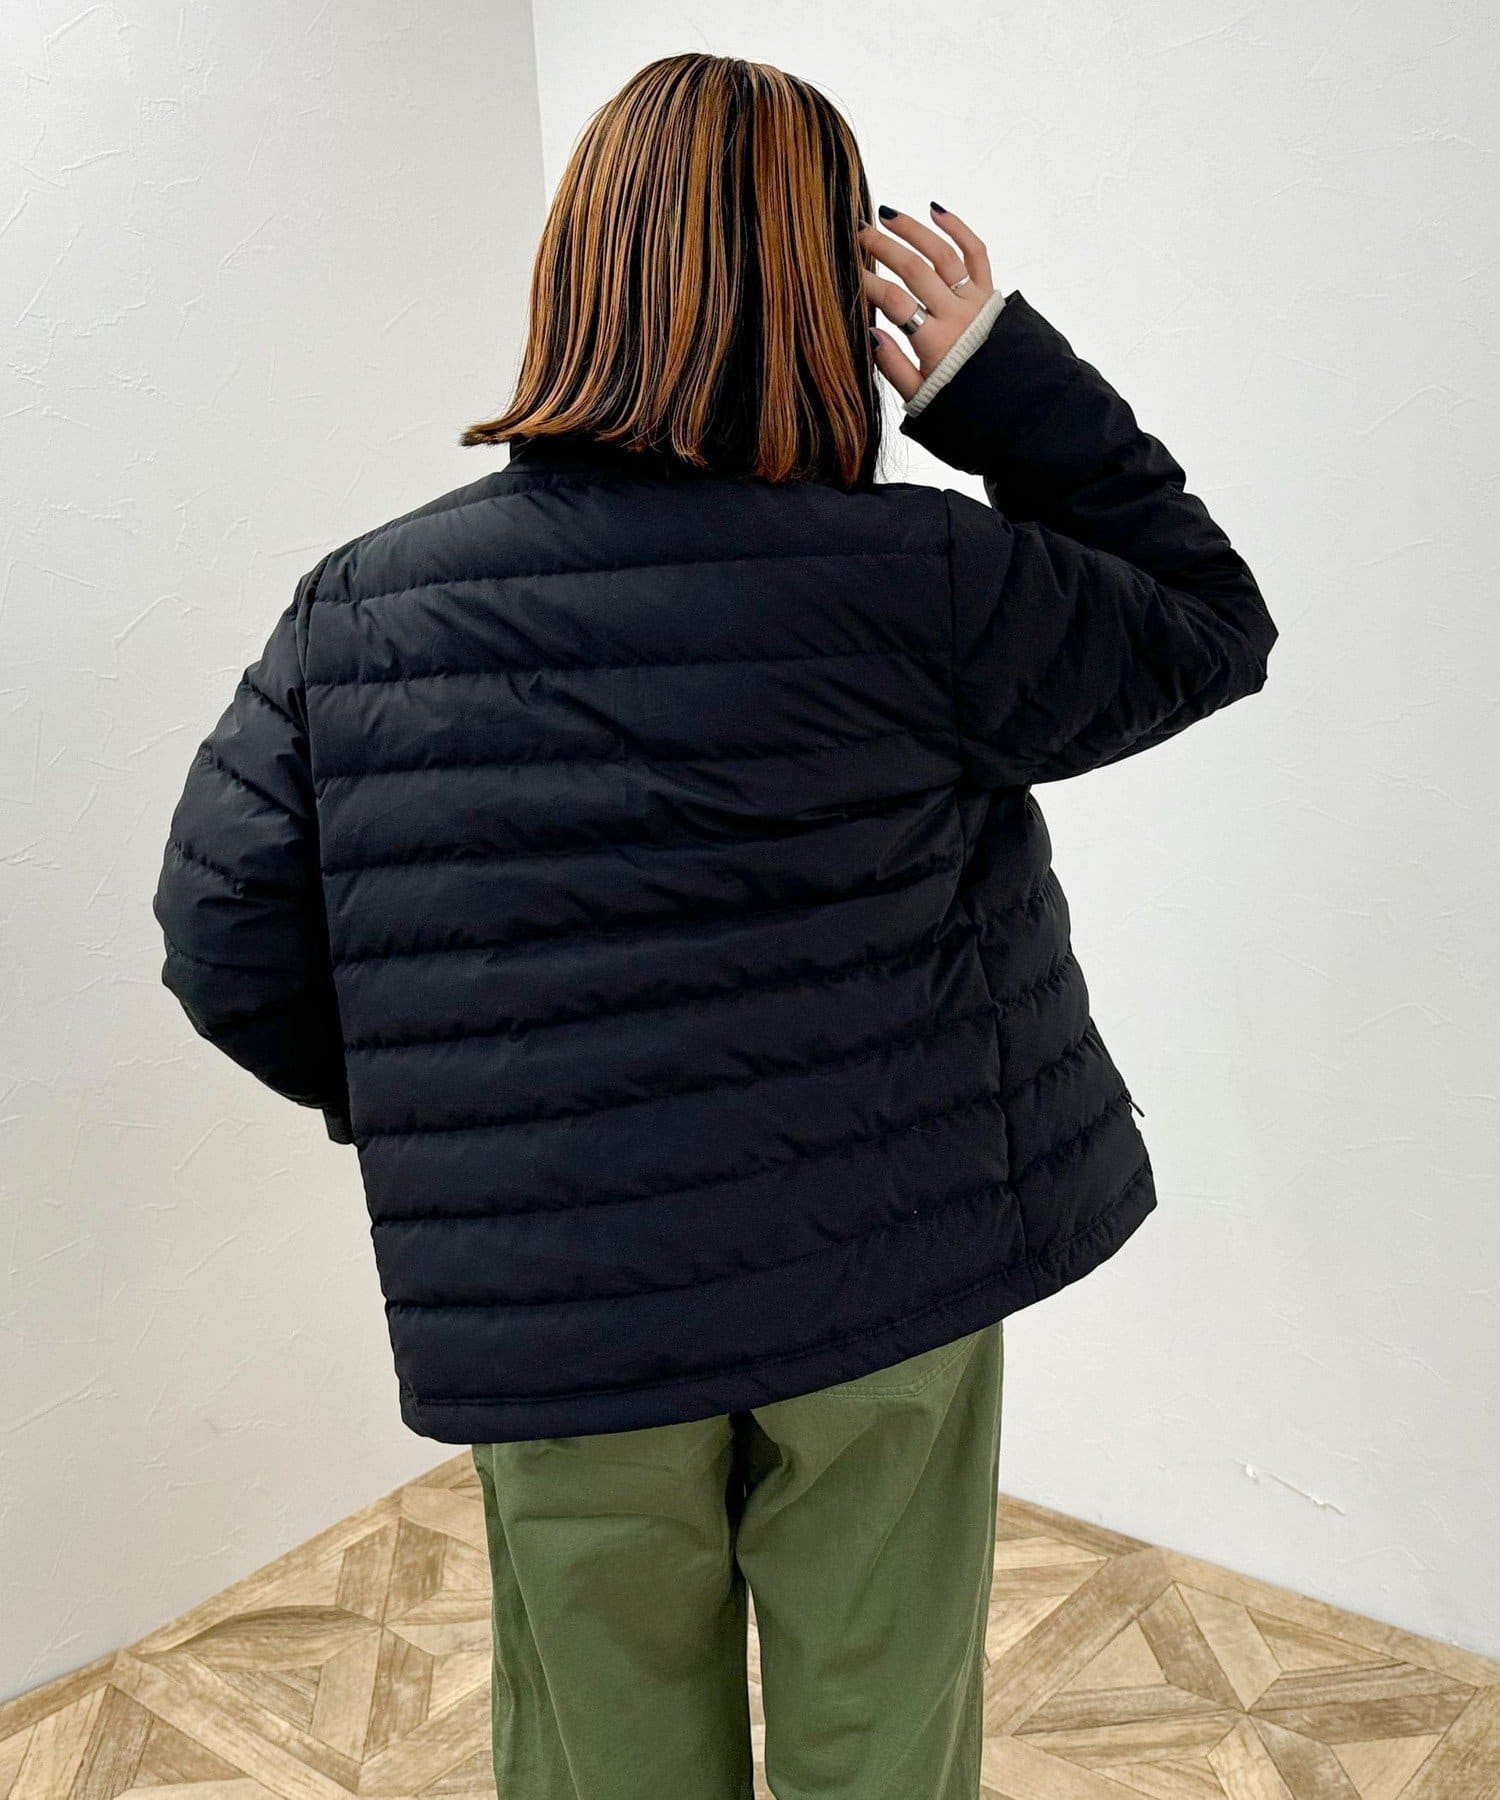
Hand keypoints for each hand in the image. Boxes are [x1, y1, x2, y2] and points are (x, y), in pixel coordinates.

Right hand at [858, 204, 994, 402]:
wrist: (1011, 405)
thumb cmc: (961, 402)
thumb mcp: (920, 396)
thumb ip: (893, 366)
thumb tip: (870, 332)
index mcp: (935, 342)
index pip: (894, 303)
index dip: (867, 283)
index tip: (845, 270)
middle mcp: (956, 314)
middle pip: (914, 270)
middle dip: (883, 247)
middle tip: (858, 233)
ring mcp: (975, 300)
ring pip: (942, 254)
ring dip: (913, 230)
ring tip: (888, 215)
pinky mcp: (989, 292)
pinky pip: (976, 253)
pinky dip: (958, 229)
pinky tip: (936, 211)